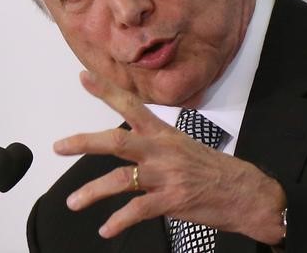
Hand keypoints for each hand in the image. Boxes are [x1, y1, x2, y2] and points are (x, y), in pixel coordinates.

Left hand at [54, 70, 285, 243]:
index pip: (131, 105)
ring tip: (73, 202)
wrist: (248, 193)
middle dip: (84, 143)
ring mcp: (166, 176)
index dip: (106, 91)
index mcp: (163, 133)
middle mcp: (161, 150)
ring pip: (121, 180)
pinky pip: (138, 211)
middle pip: (116, 142)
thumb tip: (127, 145)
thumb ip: (153, 143)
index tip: (83, 78)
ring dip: (93, 192)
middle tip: (58, 146)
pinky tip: (105, 228)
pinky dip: (119, 221)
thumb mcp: (182, 145)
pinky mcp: (172, 201)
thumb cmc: (213, 169)